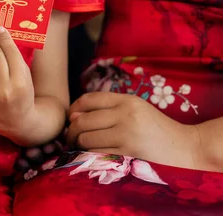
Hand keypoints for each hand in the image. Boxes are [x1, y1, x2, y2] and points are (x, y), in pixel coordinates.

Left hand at [67, 92, 200, 168]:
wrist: (186, 148)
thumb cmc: (158, 129)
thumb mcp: (136, 110)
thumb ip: (108, 109)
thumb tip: (73, 116)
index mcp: (126, 100)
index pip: (89, 99)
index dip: (74, 108)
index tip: (70, 118)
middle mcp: (125, 113)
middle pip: (83, 119)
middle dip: (71, 130)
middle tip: (69, 137)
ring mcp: (126, 132)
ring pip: (87, 137)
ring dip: (77, 144)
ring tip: (77, 146)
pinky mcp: (128, 150)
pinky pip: (97, 152)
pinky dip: (88, 154)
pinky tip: (89, 155)